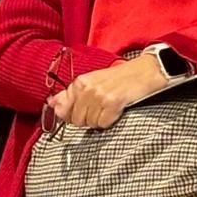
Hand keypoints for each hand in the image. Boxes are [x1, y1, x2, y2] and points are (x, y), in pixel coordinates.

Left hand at [48, 54, 168, 129]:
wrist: (145, 72)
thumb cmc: (119, 78)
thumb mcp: (91, 82)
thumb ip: (69, 94)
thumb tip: (52, 104)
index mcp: (79, 82)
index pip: (63, 111)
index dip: (73, 115)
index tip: (85, 110)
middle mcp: (86, 88)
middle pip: (76, 120)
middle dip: (87, 119)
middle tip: (100, 108)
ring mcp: (99, 95)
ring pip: (90, 123)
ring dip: (100, 120)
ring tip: (109, 108)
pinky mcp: (112, 103)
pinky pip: (103, 124)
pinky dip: (110, 121)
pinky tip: (116, 110)